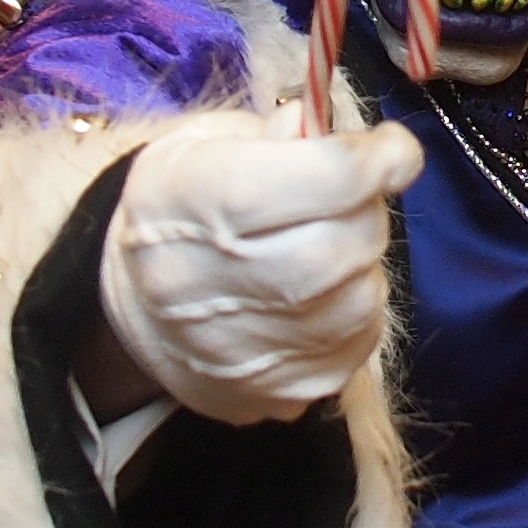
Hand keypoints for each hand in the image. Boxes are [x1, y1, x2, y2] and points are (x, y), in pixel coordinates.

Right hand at [98, 108, 425, 425]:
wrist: (134, 308)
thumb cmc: (181, 208)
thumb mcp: (205, 142)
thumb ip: (280, 133)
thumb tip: (347, 141)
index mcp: (187, 198)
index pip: (309, 182)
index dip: (370, 162)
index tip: (392, 150)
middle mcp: (202, 283)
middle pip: (339, 247)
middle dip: (367, 212)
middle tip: (352, 197)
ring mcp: (238, 351)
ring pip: (359, 300)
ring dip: (363, 265)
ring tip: (329, 247)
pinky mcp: (276, 394)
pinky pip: (357, 344)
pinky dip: (357, 311)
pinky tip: (322, 294)